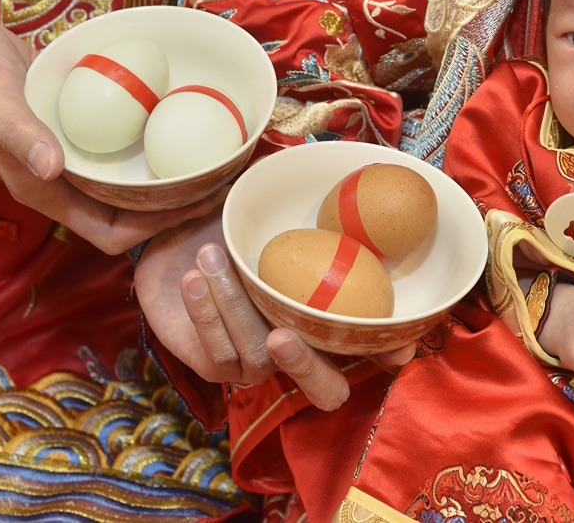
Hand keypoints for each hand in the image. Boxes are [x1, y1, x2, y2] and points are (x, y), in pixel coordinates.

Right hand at [0, 6, 219, 252]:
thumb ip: (21, 133)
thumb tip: (53, 169)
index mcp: (43, 188)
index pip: (112, 232)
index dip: (157, 229)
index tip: (199, 204)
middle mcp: (60, 180)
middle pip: (129, 214)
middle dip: (177, 207)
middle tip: (221, 180)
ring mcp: (67, 156)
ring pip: (127, 184)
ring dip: (169, 178)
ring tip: (213, 157)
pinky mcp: (73, 129)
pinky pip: (119, 148)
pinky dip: (151, 143)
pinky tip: (180, 121)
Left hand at [136, 210, 414, 409]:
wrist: (174, 234)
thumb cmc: (235, 220)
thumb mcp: (277, 209)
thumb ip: (318, 206)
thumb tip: (362, 182)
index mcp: (327, 317)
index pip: (372, 350)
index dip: (391, 353)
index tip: (400, 345)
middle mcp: (302, 348)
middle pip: (326, 391)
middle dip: (309, 368)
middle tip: (281, 337)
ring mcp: (260, 363)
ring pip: (259, 357)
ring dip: (233, 306)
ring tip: (209, 256)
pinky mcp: (218, 367)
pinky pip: (219, 352)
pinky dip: (207, 313)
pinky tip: (195, 278)